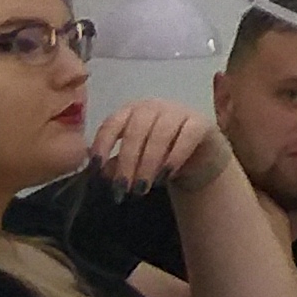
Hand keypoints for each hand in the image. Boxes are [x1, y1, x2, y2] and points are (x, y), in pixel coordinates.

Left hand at [90, 97, 238, 205]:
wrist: (198, 158)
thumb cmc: (159, 158)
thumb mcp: (134, 162)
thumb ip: (116, 164)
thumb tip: (100, 172)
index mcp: (131, 112)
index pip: (112, 123)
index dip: (102, 145)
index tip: (95, 168)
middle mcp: (153, 107)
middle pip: (135, 131)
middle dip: (127, 162)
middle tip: (123, 189)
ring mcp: (178, 111)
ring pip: (160, 134)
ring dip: (148, 164)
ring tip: (142, 188)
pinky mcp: (200, 122)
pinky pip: (186, 137)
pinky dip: (174, 157)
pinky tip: (166, 176)